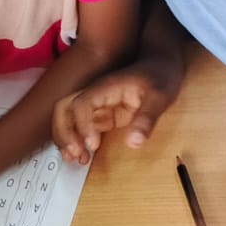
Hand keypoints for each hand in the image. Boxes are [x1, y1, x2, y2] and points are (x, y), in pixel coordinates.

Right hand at [52, 61, 179, 164]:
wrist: (162, 65)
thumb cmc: (161, 77)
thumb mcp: (160, 97)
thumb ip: (147, 119)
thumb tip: (134, 143)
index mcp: (106, 88)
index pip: (82, 104)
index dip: (82, 125)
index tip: (92, 145)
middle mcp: (96, 96)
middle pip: (64, 108)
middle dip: (64, 132)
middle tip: (76, 155)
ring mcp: (97, 106)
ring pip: (69, 119)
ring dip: (66, 139)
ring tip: (76, 159)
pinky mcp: (103, 116)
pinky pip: (82, 128)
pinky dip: (77, 142)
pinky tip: (82, 156)